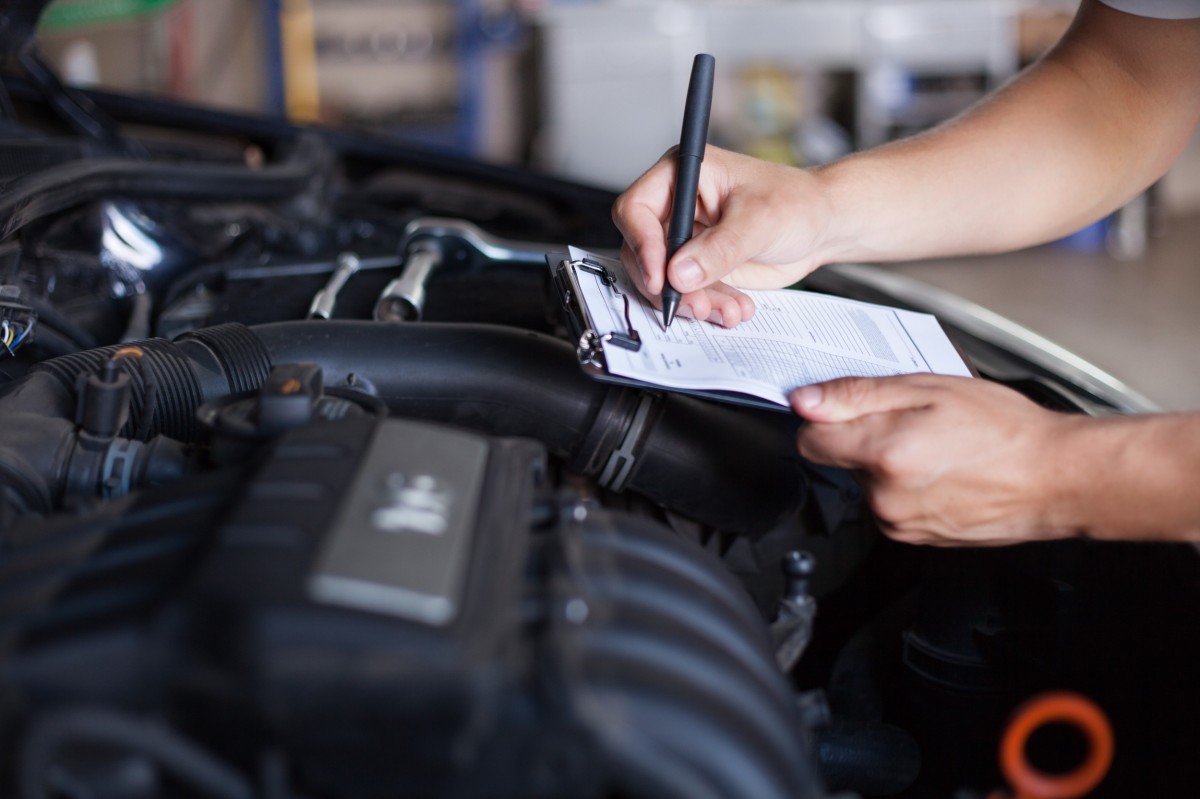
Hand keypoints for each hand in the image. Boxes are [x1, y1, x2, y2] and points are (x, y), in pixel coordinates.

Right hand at [612, 145, 836, 326]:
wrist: (823, 227)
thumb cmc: (797, 203)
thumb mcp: (759, 221)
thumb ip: (719, 248)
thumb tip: (679, 272)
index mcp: (682, 174)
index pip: (637, 209)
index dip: (642, 244)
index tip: (661, 276)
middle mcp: (677, 206)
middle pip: (643, 251)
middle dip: (667, 284)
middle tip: (693, 303)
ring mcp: (686, 239)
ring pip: (663, 279)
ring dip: (690, 302)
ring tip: (724, 310)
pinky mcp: (699, 266)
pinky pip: (687, 293)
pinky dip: (707, 307)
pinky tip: (734, 309)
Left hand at [790, 375, 1083, 545]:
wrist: (1057, 478)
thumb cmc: (1005, 430)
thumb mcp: (929, 389)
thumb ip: (857, 394)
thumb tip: (805, 400)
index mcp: (883, 454)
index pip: (810, 441)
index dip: (825, 418)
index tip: (846, 407)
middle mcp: (884, 497)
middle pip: (843, 461)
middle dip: (867, 437)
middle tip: (916, 421)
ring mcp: (900, 522)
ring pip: (869, 483)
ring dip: (890, 464)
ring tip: (939, 447)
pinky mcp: (917, 538)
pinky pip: (893, 505)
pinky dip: (909, 487)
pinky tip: (945, 471)